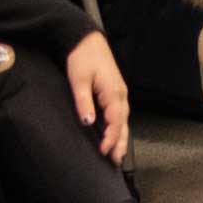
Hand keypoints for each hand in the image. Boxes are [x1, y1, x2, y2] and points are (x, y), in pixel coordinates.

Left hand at [63, 33, 130, 155]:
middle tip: (115, 162)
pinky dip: (118, 128)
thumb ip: (83, 101)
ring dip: (121, 138)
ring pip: (123, 120)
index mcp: (113, 92)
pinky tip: (115, 136)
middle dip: (119, 143)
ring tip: (117, 155)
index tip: (103, 151)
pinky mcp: (115, 92)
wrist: (86, 40)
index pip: (115, 121)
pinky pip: (120, 114)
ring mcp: (119, 93)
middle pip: (123, 124)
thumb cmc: (82, 58)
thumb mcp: (79, 79)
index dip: (111, 138)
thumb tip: (88, 122)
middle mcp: (120, 95)